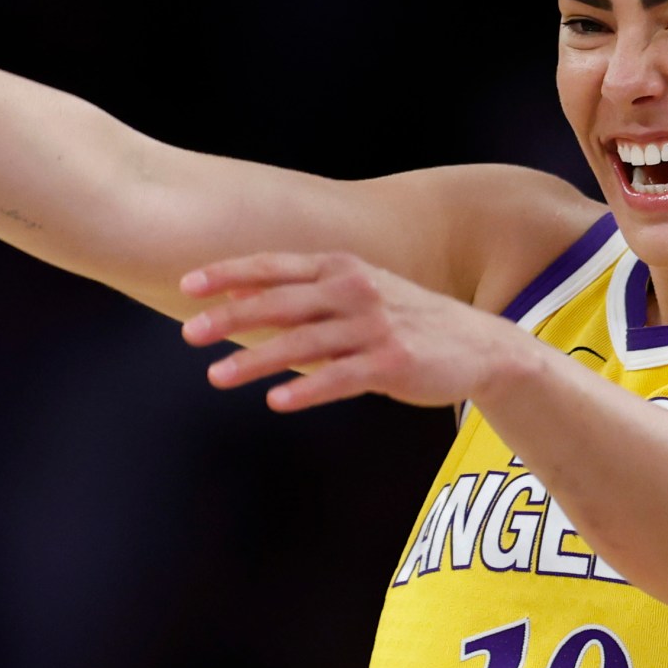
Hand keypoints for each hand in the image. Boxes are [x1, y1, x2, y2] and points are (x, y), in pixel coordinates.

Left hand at [178, 252, 525, 412]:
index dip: (229, 274)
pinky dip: (308, 389)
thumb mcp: (355, 292)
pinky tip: (277, 401)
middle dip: (231, 316)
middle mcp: (355, 290)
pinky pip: (341, 377)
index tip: (187, 285)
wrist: (481, 345)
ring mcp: (375, 325)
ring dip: (256, 360)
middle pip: (281, 302)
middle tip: (190, 333)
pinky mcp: (393, 361)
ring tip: (217, 377)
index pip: (274, 266)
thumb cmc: (405, 321)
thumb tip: (234, 295)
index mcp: (341, 268)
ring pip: (304, 342)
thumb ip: (301, 293)